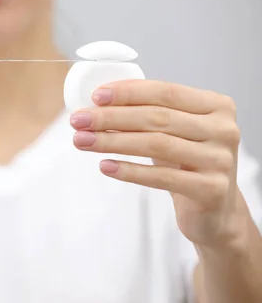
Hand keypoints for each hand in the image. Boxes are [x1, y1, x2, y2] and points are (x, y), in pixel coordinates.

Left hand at [69, 80, 248, 248]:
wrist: (216, 211)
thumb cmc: (186, 163)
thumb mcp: (173, 133)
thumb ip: (146, 115)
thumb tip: (96, 106)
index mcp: (216, 106)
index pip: (165, 92)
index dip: (128, 92)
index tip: (95, 96)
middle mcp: (224, 129)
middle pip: (157, 117)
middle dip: (111, 117)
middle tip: (78, 120)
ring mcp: (220, 160)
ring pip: (156, 145)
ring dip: (113, 141)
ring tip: (82, 140)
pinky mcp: (212, 189)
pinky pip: (162, 178)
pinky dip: (129, 170)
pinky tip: (105, 166)